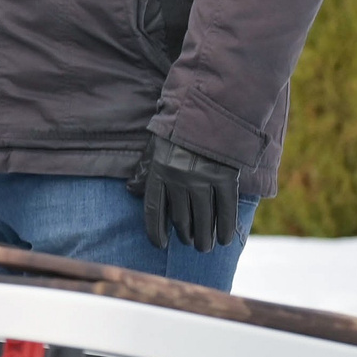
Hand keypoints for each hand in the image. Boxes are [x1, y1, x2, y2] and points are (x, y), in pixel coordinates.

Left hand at [127, 132, 241, 252]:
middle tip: (189, 243)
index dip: (155, 230)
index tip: (160, 244)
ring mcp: (203, 179)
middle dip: (184, 234)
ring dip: (203, 237)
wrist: (211, 110)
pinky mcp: (226, 177)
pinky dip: (225, 227)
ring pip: (202, 218)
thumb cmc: (180, 131)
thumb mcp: (156, 146)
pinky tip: (225, 239)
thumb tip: (131, 190)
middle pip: (180, 218)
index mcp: (158, 170)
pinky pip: (225, 209)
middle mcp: (179, 178)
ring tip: (204, 246)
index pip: (154, 209)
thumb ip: (145, 169)